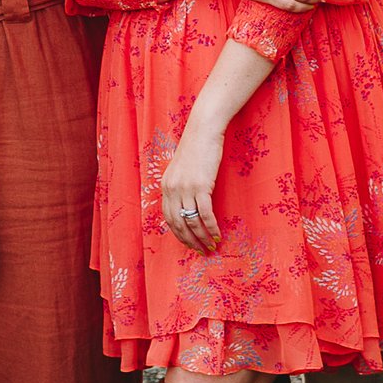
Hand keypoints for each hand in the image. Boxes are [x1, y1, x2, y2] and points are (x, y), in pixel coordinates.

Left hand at [160, 124, 225, 251]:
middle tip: (200, 251)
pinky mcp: (201, 186)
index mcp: (166, 186)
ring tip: (211, 246)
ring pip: (192, 221)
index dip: (178, 234)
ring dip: (201, 237)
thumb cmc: (196, 148)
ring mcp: (186, 188)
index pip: (168, 217)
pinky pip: (205, 213)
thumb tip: (187, 205)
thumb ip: (181, 186)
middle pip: (178, 223)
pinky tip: (217, 234)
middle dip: (190, 240)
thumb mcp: (181, 169)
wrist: (203, 131)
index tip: (188, 243)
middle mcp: (172, 189)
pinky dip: (211, 227)